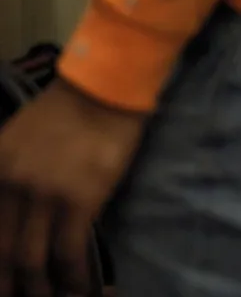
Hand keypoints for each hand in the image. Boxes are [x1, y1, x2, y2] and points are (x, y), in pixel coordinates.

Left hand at [0, 80, 147, 296]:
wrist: (105, 89)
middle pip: (3, 252)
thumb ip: (6, 175)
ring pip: (32, 259)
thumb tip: (10, 214)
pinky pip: (69, 251)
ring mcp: (44, 195)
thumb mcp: (14, 140)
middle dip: (10, 284)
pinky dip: (73, 276)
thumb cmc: (66, 111)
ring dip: (40, 287)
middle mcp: (10, 187)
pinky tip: (80, 287)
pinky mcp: (79, 200)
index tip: (4, 281)